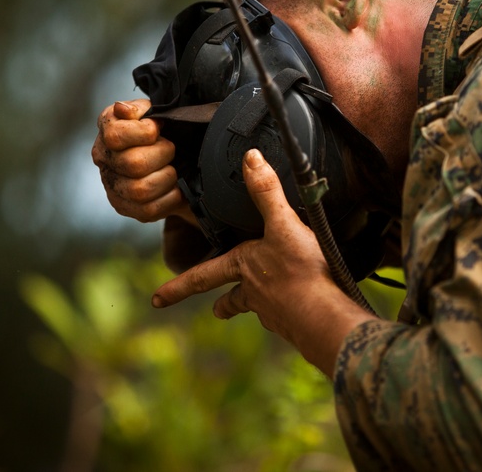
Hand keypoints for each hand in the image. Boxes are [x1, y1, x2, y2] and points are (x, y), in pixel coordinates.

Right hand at [92, 99, 194, 224]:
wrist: (175, 156)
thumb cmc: (161, 132)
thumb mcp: (153, 113)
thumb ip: (140, 109)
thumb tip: (122, 110)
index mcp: (107, 132)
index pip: (115, 136)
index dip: (144, 132)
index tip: (159, 129)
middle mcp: (104, 160)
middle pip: (132, 163)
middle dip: (162, 154)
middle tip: (171, 149)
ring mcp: (113, 186)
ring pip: (140, 190)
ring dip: (166, 177)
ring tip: (172, 169)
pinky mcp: (126, 207)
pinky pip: (149, 210)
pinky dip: (169, 197)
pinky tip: (174, 187)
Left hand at [152, 149, 377, 375]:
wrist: (324, 316)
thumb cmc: (300, 271)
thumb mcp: (283, 225)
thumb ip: (267, 192)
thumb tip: (250, 158)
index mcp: (242, 267)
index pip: (202, 276)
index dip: (178, 287)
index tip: (156, 299)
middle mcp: (252, 293)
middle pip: (230, 300)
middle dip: (221, 305)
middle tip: (214, 311)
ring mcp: (273, 312)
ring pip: (258, 308)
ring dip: (256, 306)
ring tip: (260, 306)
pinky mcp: (295, 323)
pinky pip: (286, 316)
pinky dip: (289, 311)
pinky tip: (302, 304)